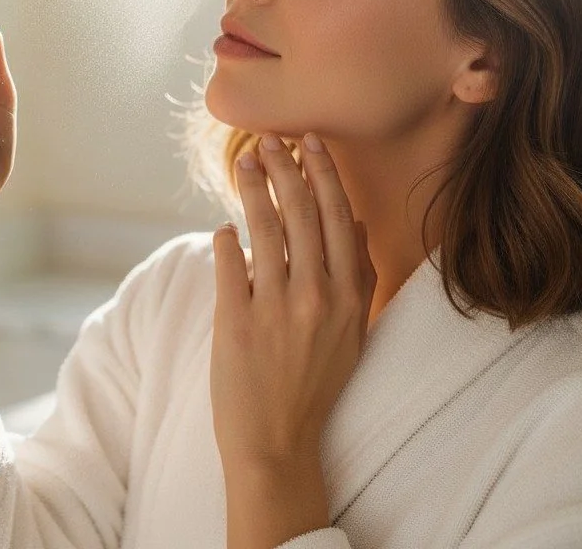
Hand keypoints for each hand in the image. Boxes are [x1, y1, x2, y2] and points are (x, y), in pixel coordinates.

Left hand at [209, 133, 376, 477]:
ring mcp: (277, 309)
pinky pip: (230, 264)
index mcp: (349, 296)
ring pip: (265, 228)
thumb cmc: (314, 384)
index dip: (323, 175)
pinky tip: (224, 227)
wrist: (277, 442)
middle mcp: (317, 296)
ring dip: (254, 188)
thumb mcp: (353, 332)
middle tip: (271, 138)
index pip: (338, 218)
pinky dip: (227, 240)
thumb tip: (353, 224)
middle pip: (303, 213)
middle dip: (286, 168)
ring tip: (244, 162)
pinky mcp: (237, 322)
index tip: (309, 143)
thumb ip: (356, 278)